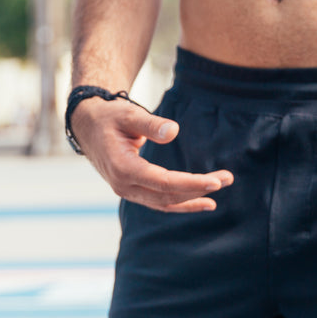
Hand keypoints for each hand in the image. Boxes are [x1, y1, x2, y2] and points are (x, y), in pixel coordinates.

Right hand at [70, 95, 233, 212]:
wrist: (88, 126)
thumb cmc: (110, 117)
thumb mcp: (128, 114)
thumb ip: (150, 124)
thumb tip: (173, 131)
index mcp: (123, 168)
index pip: (164, 182)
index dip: (192, 183)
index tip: (217, 181)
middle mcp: (124, 186)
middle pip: (168, 195)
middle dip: (199, 189)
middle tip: (228, 178)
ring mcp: (127, 191)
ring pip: (165, 202)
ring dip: (193, 198)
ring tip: (219, 193)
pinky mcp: (133, 191)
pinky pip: (160, 202)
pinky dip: (182, 204)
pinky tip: (203, 202)